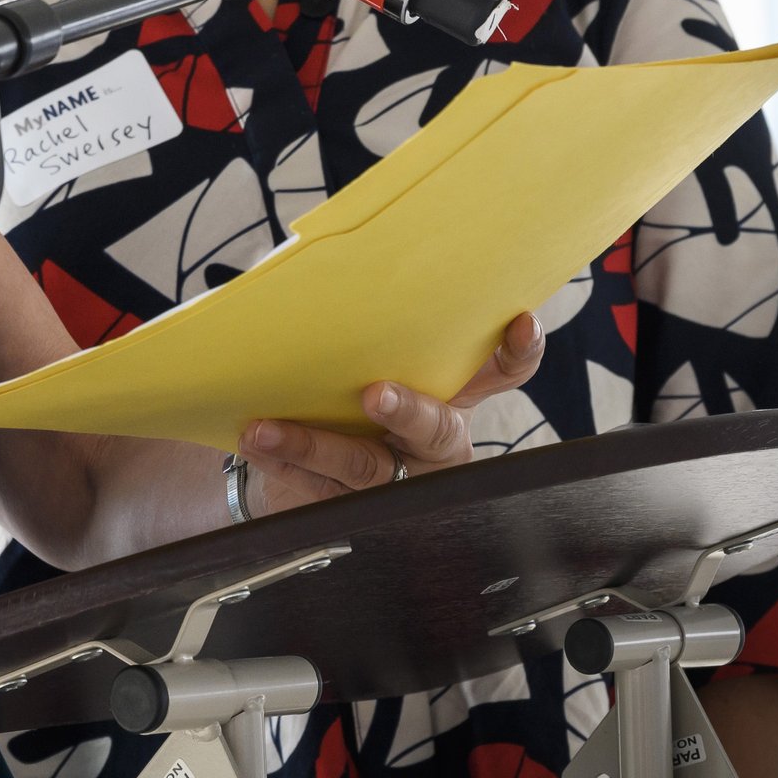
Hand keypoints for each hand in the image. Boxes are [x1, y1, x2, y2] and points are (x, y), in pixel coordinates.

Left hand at [236, 311, 543, 513]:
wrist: (302, 464)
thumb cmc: (342, 393)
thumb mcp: (360, 360)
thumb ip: (355, 328)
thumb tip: (305, 269)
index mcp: (449, 395)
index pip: (500, 373)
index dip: (517, 352)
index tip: (521, 321)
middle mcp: (434, 443)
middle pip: (437, 430)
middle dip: (408, 411)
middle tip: (375, 393)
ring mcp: (399, 482)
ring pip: (365, 466)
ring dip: (312, 444)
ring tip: (265, 428)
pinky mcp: (355, 508)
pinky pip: (321, 489)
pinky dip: (284, 464)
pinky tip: (256, 444)